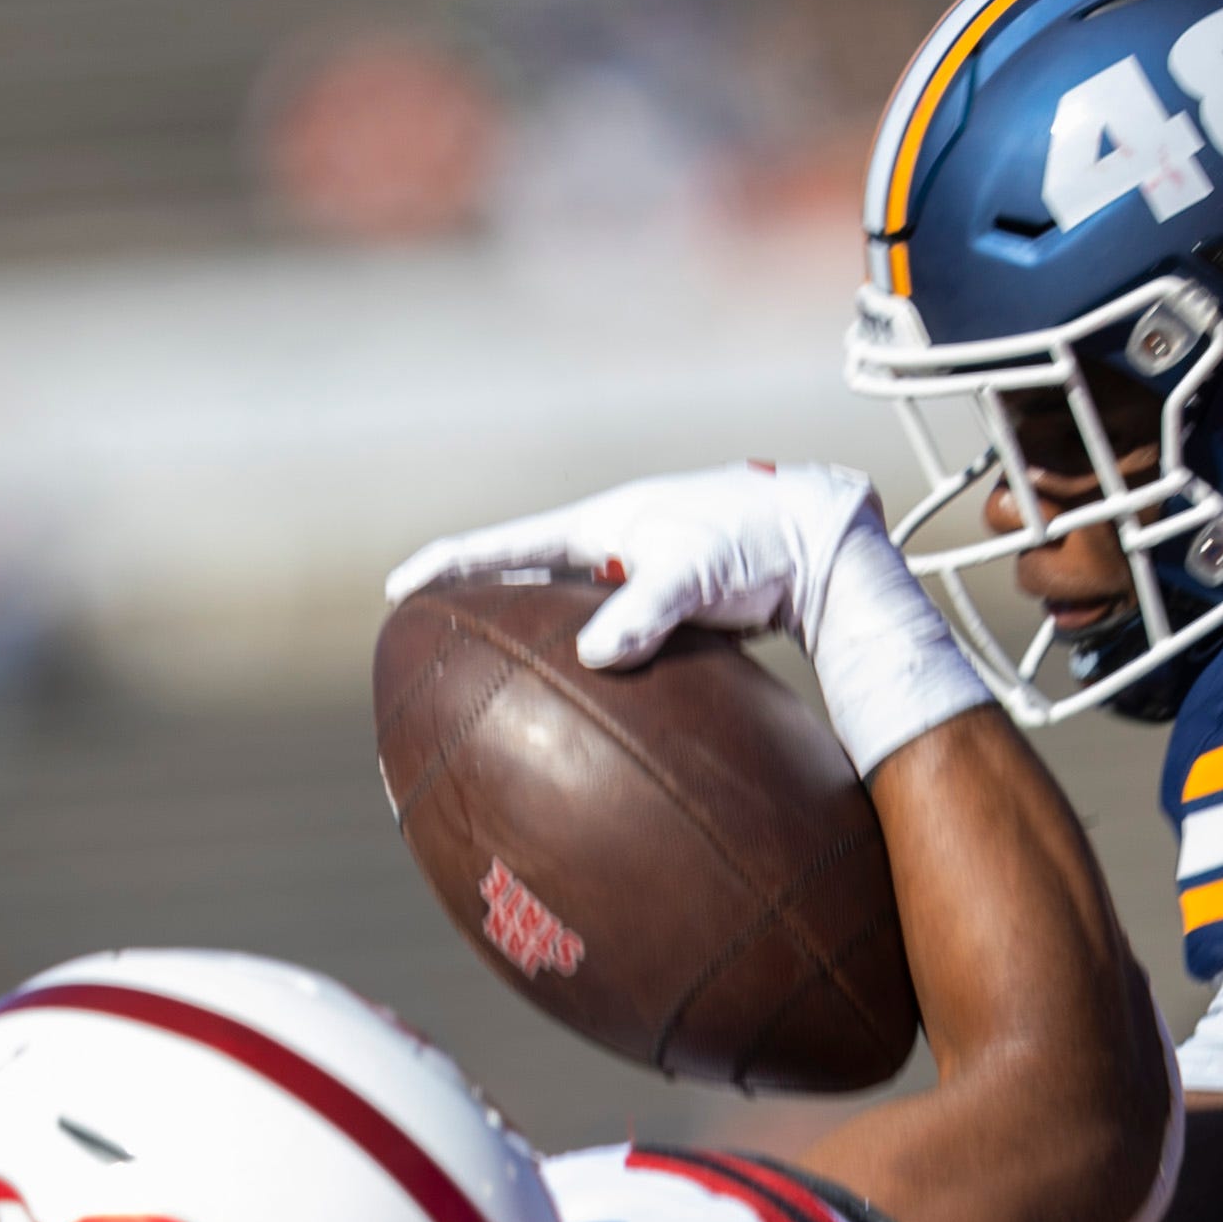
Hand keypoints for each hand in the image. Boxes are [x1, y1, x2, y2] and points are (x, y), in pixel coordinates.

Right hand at [386, 461, 988, 773]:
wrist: (822, 537)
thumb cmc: (757, 540)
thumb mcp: (695, 572)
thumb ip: (646, 610)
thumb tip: (597, 655)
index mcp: (599, 524)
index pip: (504, 545)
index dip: (448, 566)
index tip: (400, 588)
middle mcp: (611, 544)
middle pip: (524, 575)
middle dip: (478, 601)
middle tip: (432, 636)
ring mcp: (637, 574)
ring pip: (565, 607)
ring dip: (530, 633)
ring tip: (495, 674)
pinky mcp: (667, 605)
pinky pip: (609, 634)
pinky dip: (586, 660)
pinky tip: (585, 697)